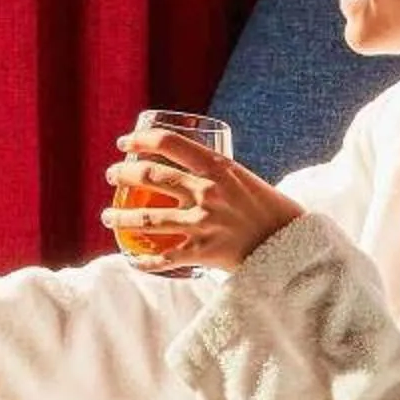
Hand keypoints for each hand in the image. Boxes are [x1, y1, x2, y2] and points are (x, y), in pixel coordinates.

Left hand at [101, 125, 303, 274]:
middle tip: (112, 176)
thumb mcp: (241, 178)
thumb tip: (185, 166)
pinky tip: (131, 259)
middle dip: (122, 174)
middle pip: (149, 176)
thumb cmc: (267, 209)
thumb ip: (213, 173)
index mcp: (218, 167)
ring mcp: (203, 222)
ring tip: (107, 217)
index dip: (140, 140)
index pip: (169, 143)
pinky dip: (143, 260)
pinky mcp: (203, 252)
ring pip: (146, 219)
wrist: (292, 243)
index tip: (123, 143)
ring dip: (120, 218)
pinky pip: (163, 258)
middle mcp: (207, 191)